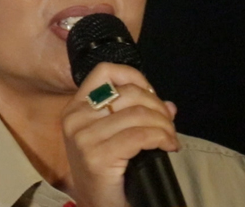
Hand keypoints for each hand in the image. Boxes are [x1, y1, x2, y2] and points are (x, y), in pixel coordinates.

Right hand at [61, 62, 178, 206]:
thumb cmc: (106, 173)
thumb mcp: (114, 137)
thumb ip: (137, 115)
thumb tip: (169, 105)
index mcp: (75, 108)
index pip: (104, 71)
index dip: (134, 76)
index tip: (151, 95)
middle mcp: (75, 118)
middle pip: (129, 93)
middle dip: (158, 107)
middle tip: (169, 125)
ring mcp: (83, 137)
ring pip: (139, 114)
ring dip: (164, 125)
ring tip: (170, 138)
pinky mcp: (97, 156)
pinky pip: (141, 135)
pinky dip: (162, 138)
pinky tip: (168, 146)